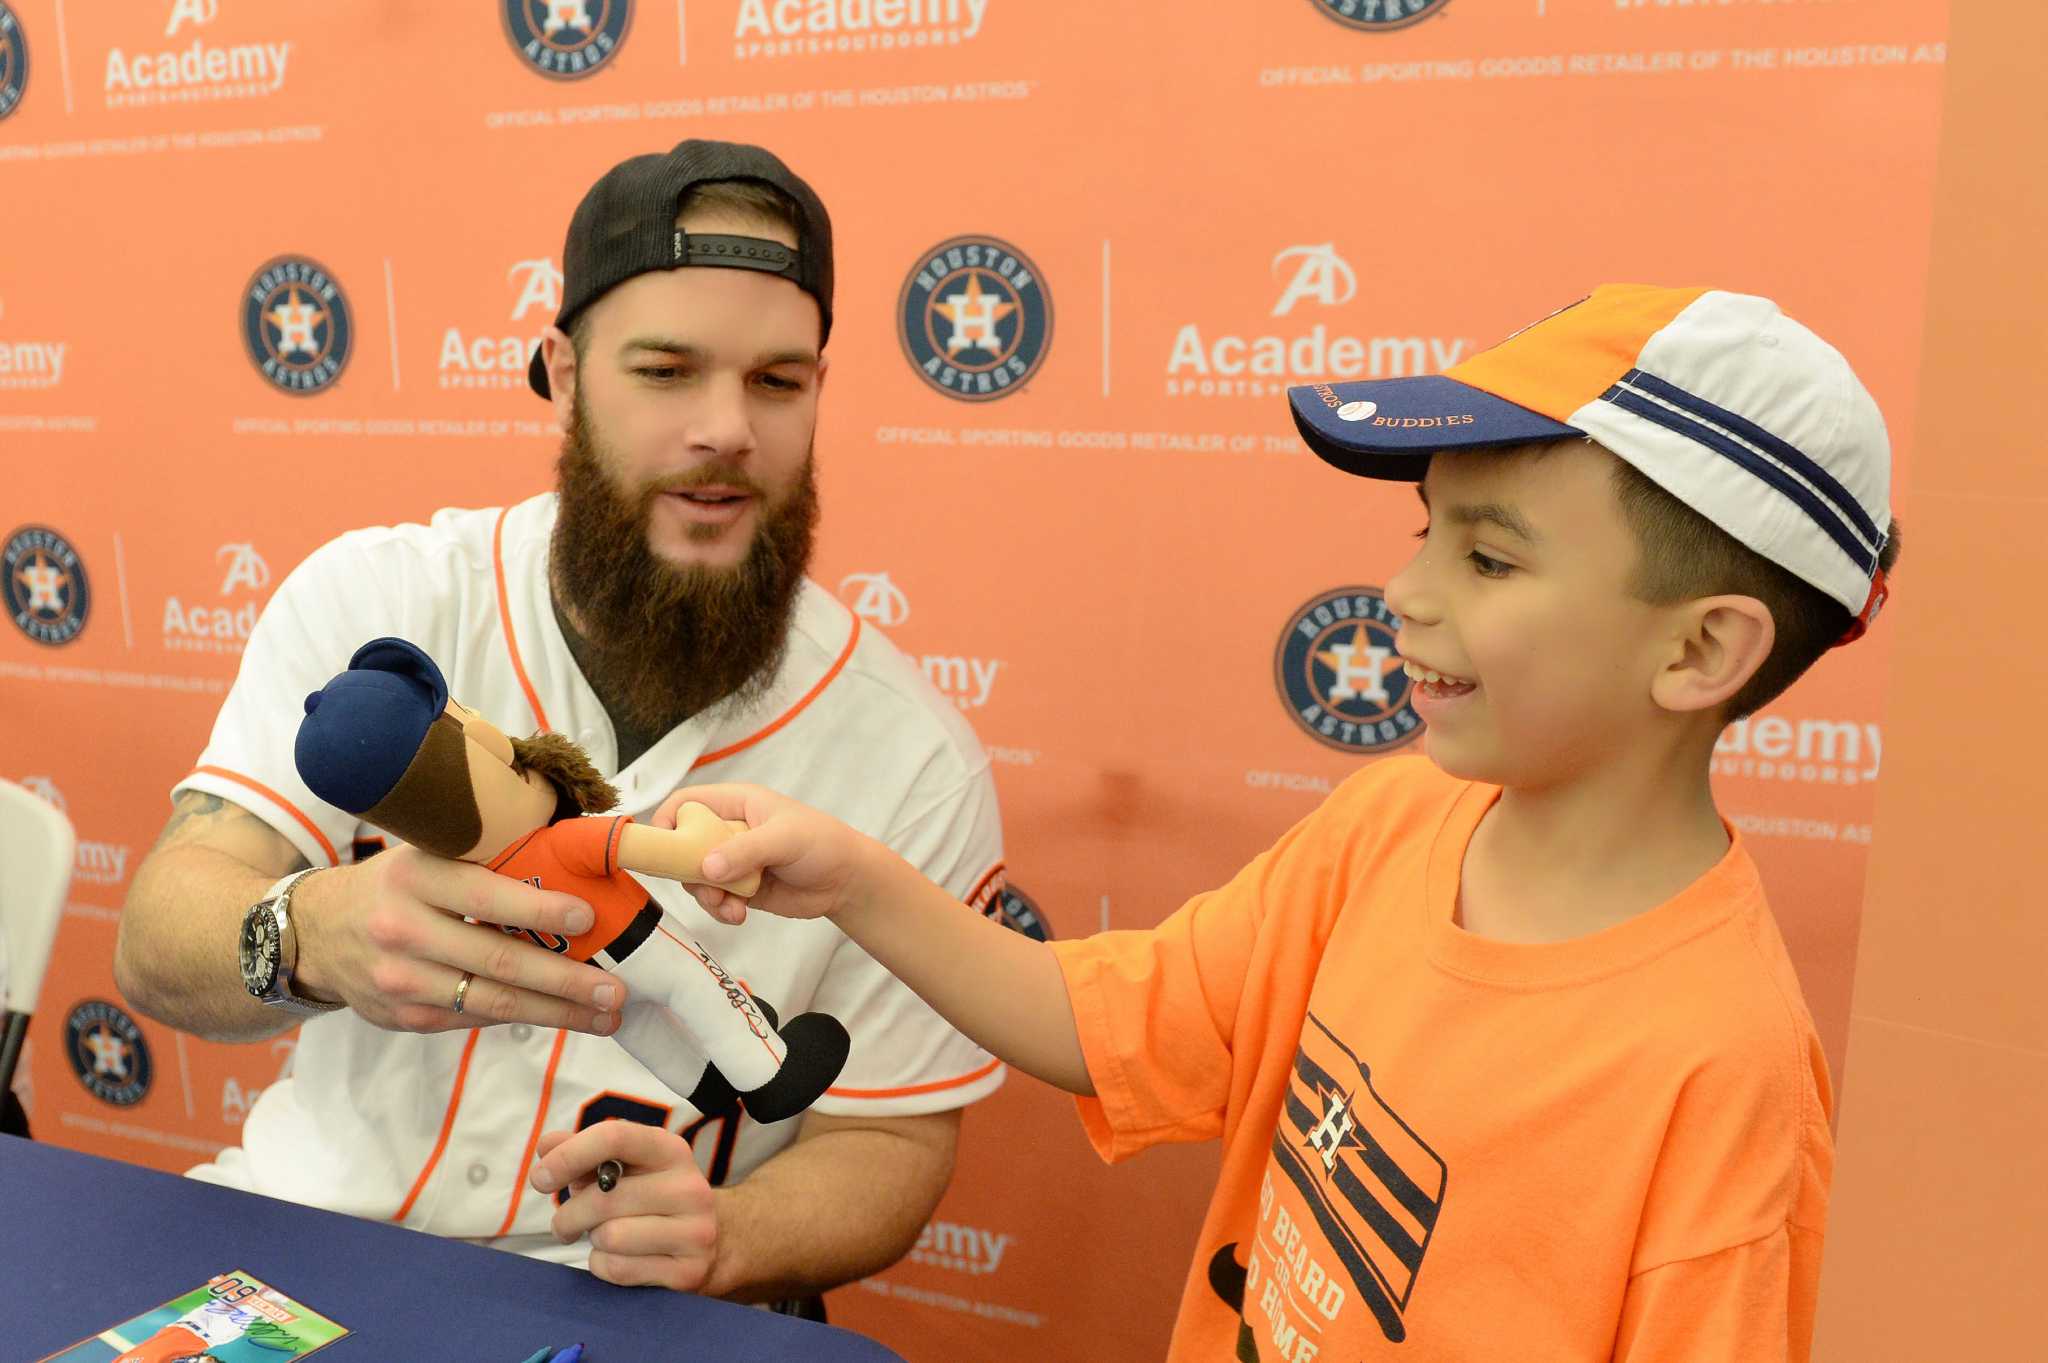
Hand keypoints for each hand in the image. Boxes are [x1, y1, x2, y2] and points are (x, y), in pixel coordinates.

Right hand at [291, 846, 623, 1035]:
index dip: (539, 909)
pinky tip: (560, 1016)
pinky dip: (522, 1019)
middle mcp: (403, 929)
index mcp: (416, 877)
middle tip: (614, 991)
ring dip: (555, 1013)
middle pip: (497, 960)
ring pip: (491, 1003)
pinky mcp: (405, 1017)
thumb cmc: (395, 884)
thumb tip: (573, 856)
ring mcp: (402, 980)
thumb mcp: (426, 853)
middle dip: (564, 981)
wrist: (314, 932)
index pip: (485, 895)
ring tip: (603, 1016)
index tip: (587, 919)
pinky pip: (474, 1020)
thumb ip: (485, 856)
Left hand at [532, 1120, 717, 1291]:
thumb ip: (583, 1152)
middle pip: (603, 1198)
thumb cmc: (651, 1196)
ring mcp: (695, 1230)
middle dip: (570, 1215)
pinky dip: (604, 1266)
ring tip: (603, 1236)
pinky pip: (619, 1269)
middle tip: (565, 1224)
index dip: (569, 1156)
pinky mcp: (688, 1271)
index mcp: (670, 1150)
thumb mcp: (624, 1166)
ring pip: (609, 1236)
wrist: (713, 1239)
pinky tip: (619, 1257)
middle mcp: (689, 1186)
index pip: (615, 1137)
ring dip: (592, 1241)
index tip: (540, 1178)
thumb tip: (545, 1145)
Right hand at [653, 784, 881, 925]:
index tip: (660, 849)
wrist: (846, 881)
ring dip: (707, 896)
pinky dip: (720, 910)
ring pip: (695, 878)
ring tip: (730, 906)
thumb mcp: (784, 839)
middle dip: (687, 871)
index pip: (686, 803)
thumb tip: (707, 867)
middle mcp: (727, 831)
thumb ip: (745, 850)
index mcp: (736, 804)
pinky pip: (714, 900)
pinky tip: (738, 915)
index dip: (667, 821)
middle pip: (682, 846)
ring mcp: (732, 861)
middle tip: (705, 887)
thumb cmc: (822, 843)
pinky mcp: (738, 888)